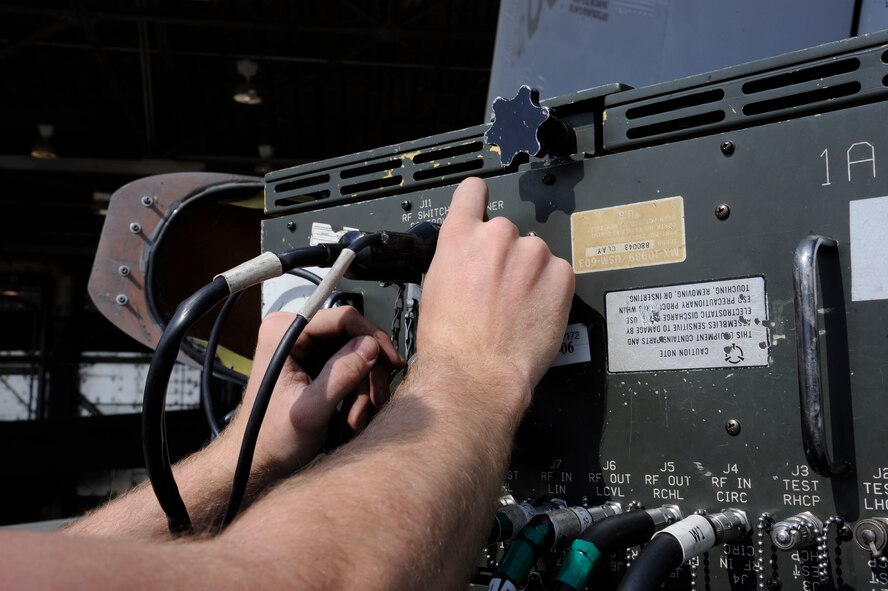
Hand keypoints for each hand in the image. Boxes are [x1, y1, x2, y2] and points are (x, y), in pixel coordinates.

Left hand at [222, 307, 403, 476]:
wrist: (262, 459)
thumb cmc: (271, 439)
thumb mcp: (310, 411)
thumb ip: (340, 376)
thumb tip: (370, 346)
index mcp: (282, 333)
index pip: (343, 318)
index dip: (372, 338)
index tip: (390, 362)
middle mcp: (293, 332)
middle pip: (354, 335)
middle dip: (369, 372)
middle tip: (375, 400)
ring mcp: (305, 346)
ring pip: (357, 353)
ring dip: (364, 387)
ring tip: (357, 417)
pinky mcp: (315, 360)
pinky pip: (351, 365)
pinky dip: (358, 390)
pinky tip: (352, 413)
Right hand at [417, 177, 574, 412]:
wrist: (476, 372)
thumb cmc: (450, 341)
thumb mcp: (435, 286)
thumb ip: (456, 258)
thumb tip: (468, 259)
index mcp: (460, 235)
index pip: (472, 191)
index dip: (478, 198)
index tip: (483, 202)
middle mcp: (497, 235)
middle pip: (507, 233)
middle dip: (506, 255)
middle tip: (499, 289)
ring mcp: (532, 253)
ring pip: (535, 254)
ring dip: (530, 273)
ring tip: (517, 307)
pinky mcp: (561, 274)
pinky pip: (559, 273)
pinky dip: (551, 290)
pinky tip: (535, 313)